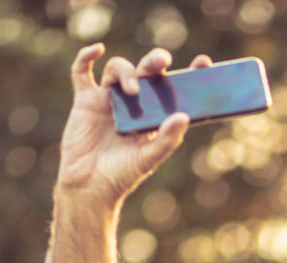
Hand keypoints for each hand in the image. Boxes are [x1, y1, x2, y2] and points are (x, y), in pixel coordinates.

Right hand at [57, 45, 211, 203]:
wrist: (89, 187)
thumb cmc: (121, 175)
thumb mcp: (149, 159)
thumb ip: (167, 139)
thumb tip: (184, 117)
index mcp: (153, 114)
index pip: (173, 88)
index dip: (189, 74)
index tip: (204, 63)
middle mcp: (133, 103)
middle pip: (146, 72)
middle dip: (155, 62)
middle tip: (162, 62)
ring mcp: (109, 99)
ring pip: (118, 70)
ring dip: (126, 73)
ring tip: (132, 92)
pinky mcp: (86, 101)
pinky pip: (82, 72)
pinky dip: (86, 57)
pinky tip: (97, 50)